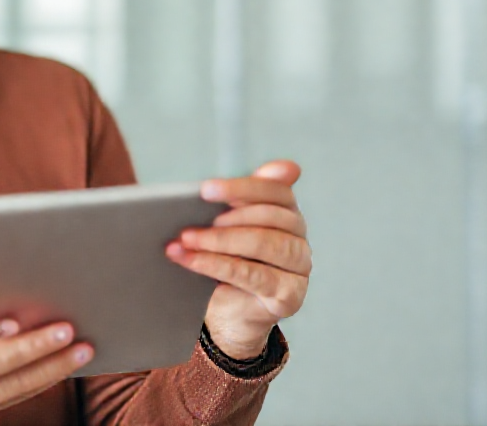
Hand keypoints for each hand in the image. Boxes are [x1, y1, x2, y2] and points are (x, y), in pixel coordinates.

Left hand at [165, 160, 310, 359]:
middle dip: (226, 217)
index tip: (206, 189)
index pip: (276, 190)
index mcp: (288, 212)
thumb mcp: (225, 227)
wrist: (227, 313)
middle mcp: (299, 238)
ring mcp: (300, 268)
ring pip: (264, 244)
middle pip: (270, 216)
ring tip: (186, 240)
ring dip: (219, 241)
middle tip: (189, 221)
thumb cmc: (226, 261)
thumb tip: (252, 172)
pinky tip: (192, 261)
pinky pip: (254, 275)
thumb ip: (234, 198)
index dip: (241, 188)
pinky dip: (217, 265)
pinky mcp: (290, 295)